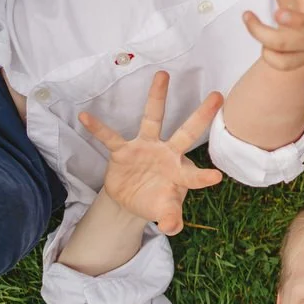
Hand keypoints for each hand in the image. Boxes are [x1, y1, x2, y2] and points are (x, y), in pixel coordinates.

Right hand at [79, 72, 224, 235]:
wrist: (132, 199)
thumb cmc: (156, 202)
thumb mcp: (164, 213)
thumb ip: (170, 219)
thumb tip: (172, 228)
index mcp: (180, 173)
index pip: (195, 175)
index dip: (204, 177)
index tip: (218, 176)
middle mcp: (167, 154)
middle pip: (187, 133)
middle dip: (202, 116)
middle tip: (218, 96)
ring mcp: (146, 148)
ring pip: (154, 119)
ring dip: (158, 97)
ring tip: (163, 75)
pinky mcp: (123, 151)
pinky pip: (110, 137)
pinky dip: (98, 128)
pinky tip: (85, 116)